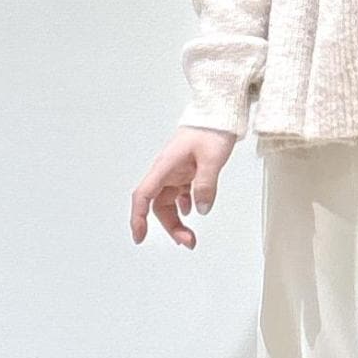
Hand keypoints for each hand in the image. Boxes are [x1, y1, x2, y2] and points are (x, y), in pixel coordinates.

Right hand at [130, 126, 237, 249]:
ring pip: (169, 204)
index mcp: (165, 166)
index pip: (144, 195)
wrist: (219, 116)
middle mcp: (166, 171)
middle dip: (170, 226)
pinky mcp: (185, 173)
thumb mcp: (212, 159)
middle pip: (158, 206)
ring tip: (191, 236)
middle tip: (187, 241)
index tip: (139, 236)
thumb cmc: (211, 130)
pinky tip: (193, 211)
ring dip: (177, 221)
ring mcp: (175, 173)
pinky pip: (179, 195)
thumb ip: (206, 184)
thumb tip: (201, 208)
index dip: (138, 217)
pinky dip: (184, 207)